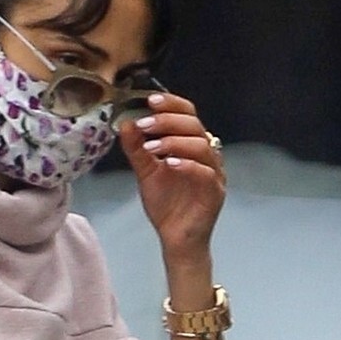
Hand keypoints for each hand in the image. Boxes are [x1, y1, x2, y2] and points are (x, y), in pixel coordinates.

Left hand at [116, 90, 226, 261]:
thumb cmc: (166, 205)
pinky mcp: (215, 192)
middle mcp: (206, 155)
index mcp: (191, 145)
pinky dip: (187, 164)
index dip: (172, 104)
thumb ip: (137, 150)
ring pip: (202, 146)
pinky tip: (169, 164)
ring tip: (152, 147)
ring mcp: (213, 172)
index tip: (150, 100)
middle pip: (195, 126)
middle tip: (145, 124)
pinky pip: (206, 172)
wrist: (176, 239)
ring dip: (175, 142)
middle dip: (168, 121)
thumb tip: (125, 123)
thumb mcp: (146, 174)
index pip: (188, 115)